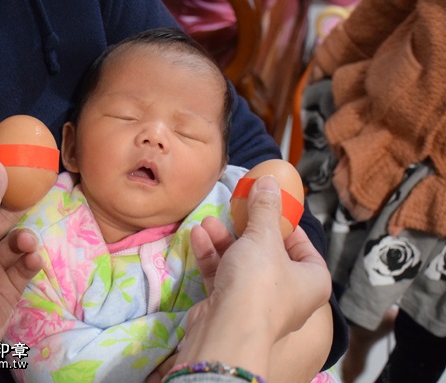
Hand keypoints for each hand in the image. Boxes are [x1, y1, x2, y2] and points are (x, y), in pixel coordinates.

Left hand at [0, 158, 42, 382]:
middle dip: (18, 217)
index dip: (2, 190)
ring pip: (16, 244)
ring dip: (25, 242)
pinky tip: (32, 262)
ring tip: (27, 246)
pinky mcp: (7, 288)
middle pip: (2, 222)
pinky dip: (30, 262)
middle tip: (36, 206)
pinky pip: (24, 266)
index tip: (26, 178)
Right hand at [175, 175, 331, 378]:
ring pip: (242, 264)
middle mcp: (289, 294)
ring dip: (223, 241)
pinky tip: (198, 236)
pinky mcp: (231, 308)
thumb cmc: (259, 281)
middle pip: (268, 254)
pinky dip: (212, 257)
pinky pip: (224, 276)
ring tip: (207, 221)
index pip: (304, 248)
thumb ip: (265, 207)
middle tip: (234, 210)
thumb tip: (270, 180)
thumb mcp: (263, 236)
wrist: (227, 330)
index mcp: (311, 280)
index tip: (268, 209)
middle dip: (246, 230)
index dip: (287, 226)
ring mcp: (258, 303)